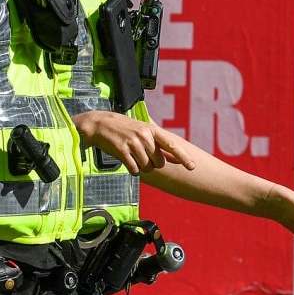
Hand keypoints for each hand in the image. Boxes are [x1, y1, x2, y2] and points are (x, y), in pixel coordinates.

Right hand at [75, 111, 194, 174]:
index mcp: (152, 130)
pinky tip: (127, 161)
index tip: (192, 167)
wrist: (101, 125)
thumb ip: (160, 145)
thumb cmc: (124, 130)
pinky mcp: (122, 151)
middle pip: (158, 162)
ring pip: (146, 167)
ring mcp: (133, 143)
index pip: (171, 145)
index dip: (183, 157)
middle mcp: (144, 136)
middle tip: (141, 156)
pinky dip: (132, 169)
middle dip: (152, 164)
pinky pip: (134, 169)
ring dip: (141, 167)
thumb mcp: (143, 132)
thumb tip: (176, 158)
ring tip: (132, 156)